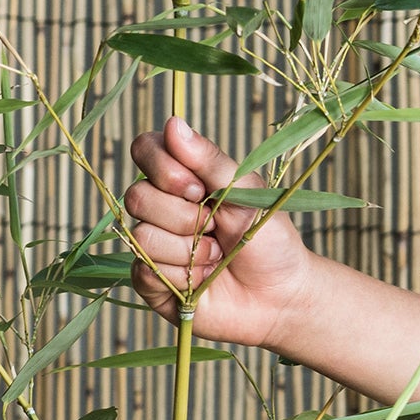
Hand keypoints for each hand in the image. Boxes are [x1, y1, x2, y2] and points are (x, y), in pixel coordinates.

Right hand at [124, 113, 312, 351]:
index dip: (164, 168)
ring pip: (143, 236)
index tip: (200, 188)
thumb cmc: (268, 239)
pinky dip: (184, 276)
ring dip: (189, 250)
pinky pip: (146, 270)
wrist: (282, 296)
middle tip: (216, 227)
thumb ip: (209, 161)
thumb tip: (173, 123)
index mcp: (182, 178)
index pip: (144, 150)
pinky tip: (204, 280)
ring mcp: (153, 245)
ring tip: (216, 256)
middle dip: (185, 216)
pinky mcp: (151, 282)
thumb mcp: (246, 193)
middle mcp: (161, 208)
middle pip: (137, 196)